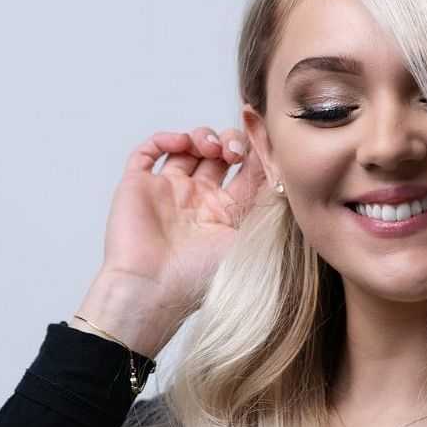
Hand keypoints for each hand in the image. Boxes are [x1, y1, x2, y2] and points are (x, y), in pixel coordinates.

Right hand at [98, 125, 267, 313]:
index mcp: (226, 214)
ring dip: (203, 136)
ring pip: (188, 147)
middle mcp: (199, 200)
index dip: (256, 150)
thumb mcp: (249, 241)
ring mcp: (169, 192)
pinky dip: (165, 138)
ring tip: (211, 147)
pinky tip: (181, 143)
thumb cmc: (199, 277)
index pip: (246, 171)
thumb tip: (288, 175)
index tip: (263, 136)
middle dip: (231, 142)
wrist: (152, 290)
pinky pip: (148, 151)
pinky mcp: (139, 185)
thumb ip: (269, 206)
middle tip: (235, 150)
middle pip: (219, 154)